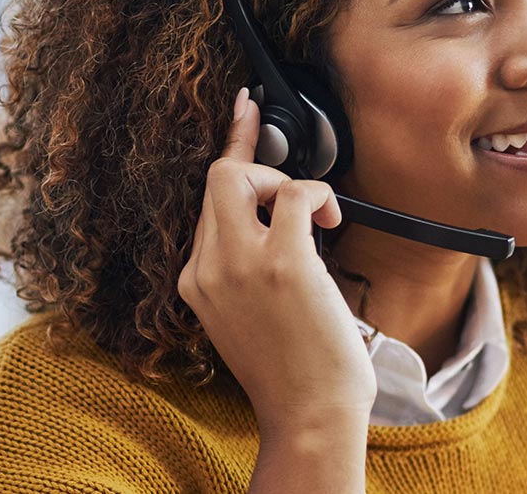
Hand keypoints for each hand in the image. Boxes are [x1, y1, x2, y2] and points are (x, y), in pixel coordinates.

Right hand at [179, 87, 375, 432]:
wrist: (309, 416)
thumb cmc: (292, 373)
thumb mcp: (245, 316)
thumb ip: (242, 268)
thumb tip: (276, 218)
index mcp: (195, 281)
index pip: (204, 201)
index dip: (229, 149)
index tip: (243, 110)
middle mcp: (207, 268)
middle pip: (218, 177)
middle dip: (257, 161)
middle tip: (290, 179)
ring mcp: (239, 263)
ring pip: (242, 175)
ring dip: (286, 181)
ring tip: (316, 219)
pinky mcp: (282, 262)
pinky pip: (294, 193)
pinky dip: (317, 194)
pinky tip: (331, 220)